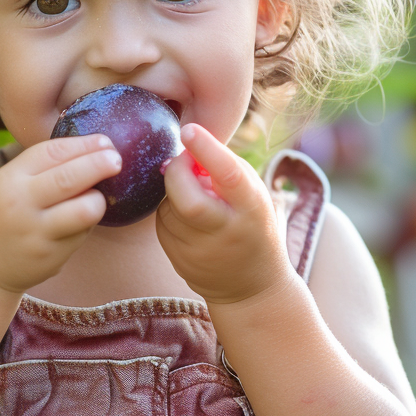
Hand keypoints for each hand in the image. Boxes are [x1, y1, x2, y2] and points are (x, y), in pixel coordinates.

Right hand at [0, 136, 121, 294]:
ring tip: (96, 197)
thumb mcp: (11, 182)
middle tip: (117, 159)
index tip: (105, 141)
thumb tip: (96, 148)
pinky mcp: (50, 258)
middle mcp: (20, 205)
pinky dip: (86, 224)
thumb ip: (45, 167)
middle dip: (100, 165)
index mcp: (9, 179)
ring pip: (86, 210)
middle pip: (71, 178)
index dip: (83, 144)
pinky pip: (82, 234)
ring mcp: (36, 233)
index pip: (52, 153)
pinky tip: (77, 222)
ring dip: (98, 200)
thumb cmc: (4, 212)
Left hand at [156, 124, 290, 305]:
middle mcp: (226, 231)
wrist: (252, 286)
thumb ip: (224, 169)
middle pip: (187, 198)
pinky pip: (162, 223)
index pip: (228, 175)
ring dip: (174, 192)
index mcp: (251, 208)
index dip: (206, 150)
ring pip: (170, 208)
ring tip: (195, 195)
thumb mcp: (252, 195)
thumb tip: (185, 150)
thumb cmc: (252, 224)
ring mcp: (201, 251)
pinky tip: (188, 217)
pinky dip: (170, 211)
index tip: (189, 129)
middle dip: (177, 172)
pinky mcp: (180, 261)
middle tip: (183, 162)